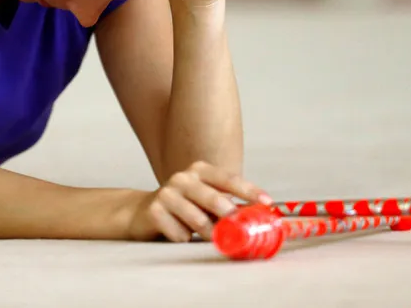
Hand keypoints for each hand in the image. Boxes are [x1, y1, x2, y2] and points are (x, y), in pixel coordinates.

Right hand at [127, 161, 271, 242]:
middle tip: (240, 227)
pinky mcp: (154, 211)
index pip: (228, 179)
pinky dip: (184, 239)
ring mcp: (167, 193)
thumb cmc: (184, 207)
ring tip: (210, 237)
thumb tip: (258, 218)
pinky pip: (179, 234)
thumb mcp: (205, 200)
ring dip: (208, 233)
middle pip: (213, 198)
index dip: (249, 191)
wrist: (142, 212)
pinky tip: (178, 233)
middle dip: (229, 214)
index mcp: (200, 170)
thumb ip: (227, 205)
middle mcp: (183, 178)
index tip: (267, 202)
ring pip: (197, 219)